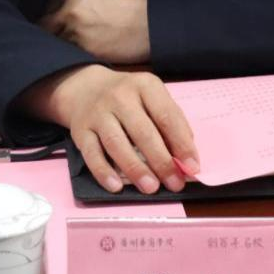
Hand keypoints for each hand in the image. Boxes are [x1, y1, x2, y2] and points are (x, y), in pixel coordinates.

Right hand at [19, 64, 198, 193]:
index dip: (181, 144)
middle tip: (174, 183)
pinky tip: (117, 186)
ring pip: (117, 143)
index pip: (166, 116)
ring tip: (151, 188)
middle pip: (143, 132)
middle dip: (161, 161)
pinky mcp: (80, 131)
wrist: (87, 88)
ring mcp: (98, 113)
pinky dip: (104, 172)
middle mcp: (120, 96)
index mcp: (145, 85)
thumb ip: (171, 122)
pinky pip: (92, 154)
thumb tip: (186, 157)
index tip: (193, 167)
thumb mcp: (153, 98)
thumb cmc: (130, 98)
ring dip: (136, 168)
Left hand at [39, 0, 149, 62]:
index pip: (47, 8)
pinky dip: (69, 60)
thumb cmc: (133, 9)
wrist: (157, 23)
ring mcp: (75, 33)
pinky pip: (67, 58)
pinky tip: (76, 62)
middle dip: (51, 35)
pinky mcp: (85, 52)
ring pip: (54, 45)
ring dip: (58, 50)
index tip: (56, 29)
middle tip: (58, 45)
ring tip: (66, 56)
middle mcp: (69, 10)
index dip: (51, 20)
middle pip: (45, 27)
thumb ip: (78, 4)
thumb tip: (62, 18)